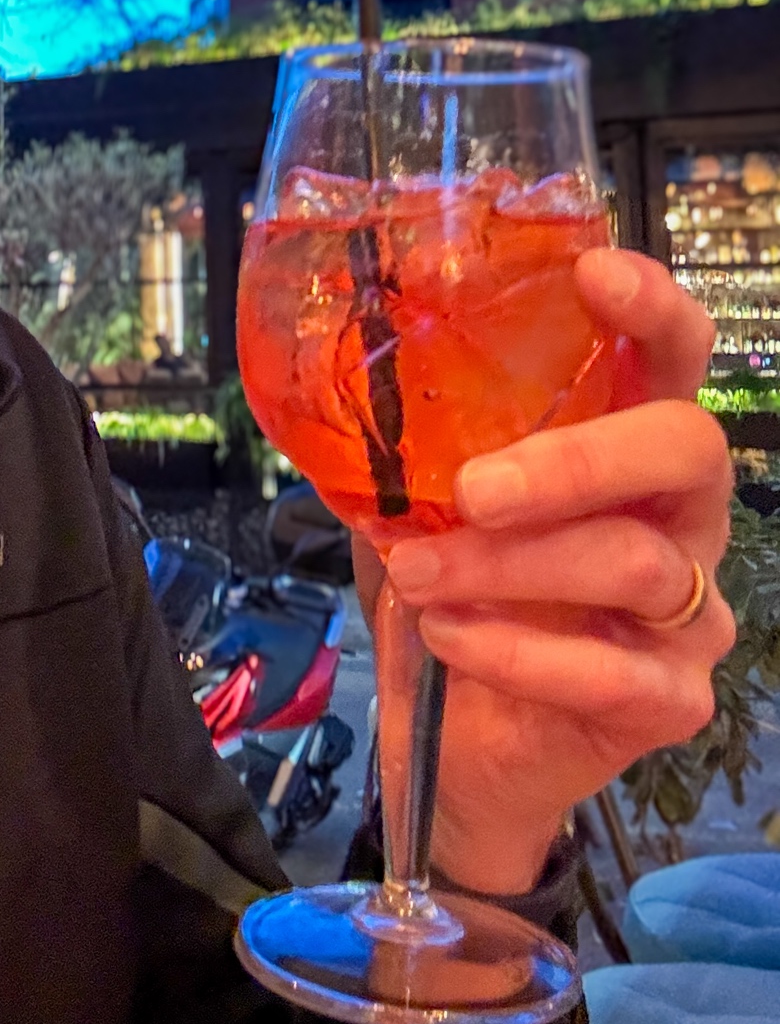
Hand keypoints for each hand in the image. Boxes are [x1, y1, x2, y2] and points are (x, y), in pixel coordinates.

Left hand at [356, 247, 735, 894]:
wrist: (445, 749)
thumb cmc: (444, 600)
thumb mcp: (409, 511)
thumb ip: (399, 451)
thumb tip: (336, 378)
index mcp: (621, 445)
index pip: (673, 354)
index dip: (652, 306)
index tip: (593, 274)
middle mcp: (677, 516)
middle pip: (684, 448)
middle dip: (577, 459)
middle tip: (475, 489)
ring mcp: (687, 610)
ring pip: (636, 562)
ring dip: (510, 566)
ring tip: (419, 574)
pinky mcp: (670, 698)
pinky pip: (614, 671)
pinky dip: (517, 653)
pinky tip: (448, 638)